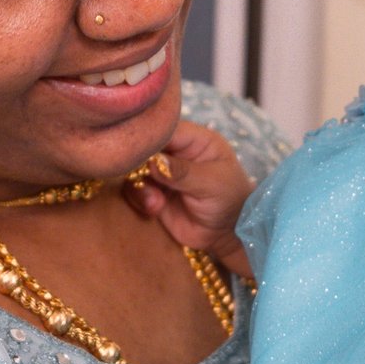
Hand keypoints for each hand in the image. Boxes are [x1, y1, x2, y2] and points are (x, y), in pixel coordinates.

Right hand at [125, 120, 253, 275]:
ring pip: (134, 168)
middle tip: (143, 176)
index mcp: (195, 140)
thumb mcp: (211, 183)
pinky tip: (155, 209)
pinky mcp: (153, 193)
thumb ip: (183, 172)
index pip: (166, 128)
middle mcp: (175, 152)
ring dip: (141, 185)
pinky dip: (141, 199)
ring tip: (156, 201)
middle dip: (139, 162)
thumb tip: (154, 160)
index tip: (137, 150)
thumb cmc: (230, 200)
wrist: (226, 235)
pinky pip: (134, 190)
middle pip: (144, 146)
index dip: (149, 136)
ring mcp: (161, 173)